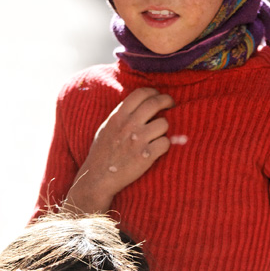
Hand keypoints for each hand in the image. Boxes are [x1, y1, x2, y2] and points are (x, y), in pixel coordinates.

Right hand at [66, 88, 186, 211]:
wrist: (98, 178)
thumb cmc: (102, 153)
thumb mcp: (106, 128)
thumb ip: (121, 115)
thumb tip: (137, 104)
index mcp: (118, 116)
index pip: (141, 93)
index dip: (153, 92)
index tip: (158, 96)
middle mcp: (129, 125)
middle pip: (155, 103)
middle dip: (167, 101)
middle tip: (170, 105)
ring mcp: (138, 141)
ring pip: (164, 123)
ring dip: (164, 128)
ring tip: (158, 134)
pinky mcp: (146, 156)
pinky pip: (166, 143)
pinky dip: (165, 145)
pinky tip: (158, 148)